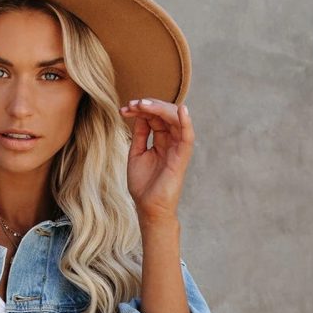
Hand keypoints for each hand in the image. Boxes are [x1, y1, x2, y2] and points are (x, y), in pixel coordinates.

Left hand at [119, 98, 194, 222]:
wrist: (148, 207)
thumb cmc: (143, 184)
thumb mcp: (137, 154)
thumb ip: (140, 134)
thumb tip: (140, 114)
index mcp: (161, 140)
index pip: (155, 117)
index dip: (141, 109)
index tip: (124, 108)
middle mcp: (171, 141)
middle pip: (165, 114)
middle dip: (148, 105)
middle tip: (132, 104)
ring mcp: (177, 148)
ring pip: (175, 120)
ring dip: (160, 109)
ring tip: (142, 104)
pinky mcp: (182, 157)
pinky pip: (188, 137)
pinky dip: (186, 122)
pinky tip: (181, 110)